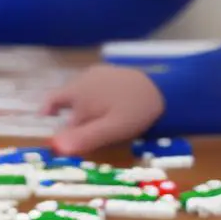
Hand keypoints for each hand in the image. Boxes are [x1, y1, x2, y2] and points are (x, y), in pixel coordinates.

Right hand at [45, 65, 164, 155]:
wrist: (166, 87)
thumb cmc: (136, 110)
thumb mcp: (111, 129)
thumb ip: (83, 137)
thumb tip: (55, 147)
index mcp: (78, 93)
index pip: (57, 110)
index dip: (55, 122)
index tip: (55, 132)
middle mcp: (82, 80)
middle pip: (65, 100)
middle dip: (67, 115)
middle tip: (77, 133)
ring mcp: (96, 73)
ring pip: (79, 93)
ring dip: (80, 107)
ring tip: (93, 122)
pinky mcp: (109, 71)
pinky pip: (92, 86)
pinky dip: (92, 98)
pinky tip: (106, 108)